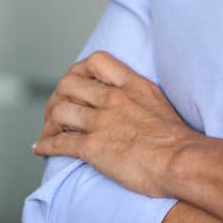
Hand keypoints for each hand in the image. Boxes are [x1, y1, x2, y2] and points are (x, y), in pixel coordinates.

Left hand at [31, 50, 198, 198]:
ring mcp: (100, 122)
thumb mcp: (159, 102)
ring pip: (59, 112)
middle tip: (57, 110)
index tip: (77, 83)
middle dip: (57, 97)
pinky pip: (58, 143)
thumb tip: (133, 103)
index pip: (96, 61)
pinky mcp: (92, 147)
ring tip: (48, 131)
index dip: (80, 70)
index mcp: (130, 85)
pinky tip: (40, 149)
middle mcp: (112, 99)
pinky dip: (45, 146)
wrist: (181, 160)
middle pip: (68, 84)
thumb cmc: (178, 139)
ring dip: (49, 123)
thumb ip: (140, 95)